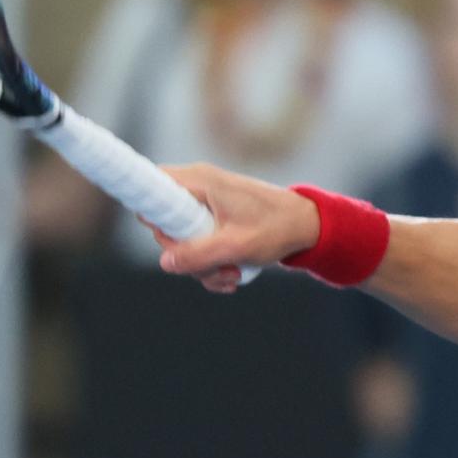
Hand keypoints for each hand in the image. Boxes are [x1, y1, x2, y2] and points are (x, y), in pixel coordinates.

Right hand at [147, 165, 320, 292]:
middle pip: (165, 224)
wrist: (307, 226)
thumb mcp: (237, 246)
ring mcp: (206, 204)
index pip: (151, 185)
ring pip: (183, 240)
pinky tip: (234, 274)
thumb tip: (166, 264)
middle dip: (185, 255)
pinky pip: (199, 244)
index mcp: (199, 181)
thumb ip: (199, 256)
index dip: (150, 212)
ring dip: (203, 266)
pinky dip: (212, 264)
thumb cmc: (277, 228)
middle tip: (212, 268)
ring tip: (232, 275)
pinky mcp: (214, 220)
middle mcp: (198, 188)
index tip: (166, 238)